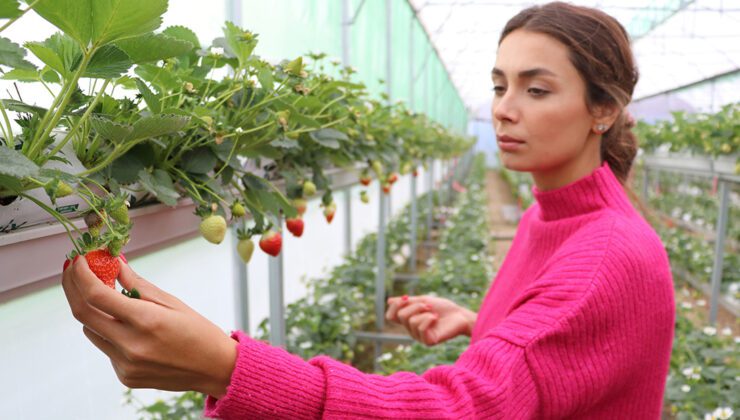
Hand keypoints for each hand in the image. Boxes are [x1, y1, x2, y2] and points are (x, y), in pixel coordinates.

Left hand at [61, 256, 237, 397]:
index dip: (81, 274)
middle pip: (82, 313)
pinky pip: (105, 347)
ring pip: (90, 330)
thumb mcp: (172, 302)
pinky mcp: (125, 376)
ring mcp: (126, 364)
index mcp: (146, 321)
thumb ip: (138, 285)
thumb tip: (115, 264)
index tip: (79, 259)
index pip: (97, 295)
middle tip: (74, 270)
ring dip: (92, 309)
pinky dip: (108, 331)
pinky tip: (127, 326)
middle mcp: (131, 345)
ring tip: (105, 295)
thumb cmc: (199, 331)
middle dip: (73, 287)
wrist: (215, 368)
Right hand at [385, 295, 476, 345]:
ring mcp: (419, 337)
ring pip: (411, 321)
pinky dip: (428, 319)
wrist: (461, 315)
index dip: (395, 306)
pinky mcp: (428, 341)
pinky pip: (421, 328)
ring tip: (434, 313)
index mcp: (408, 321)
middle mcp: (411, 330)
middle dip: (415, 306)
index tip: (407, 298)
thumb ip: (407, 303)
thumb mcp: (423, 301)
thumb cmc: (444, 308)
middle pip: (401, 316)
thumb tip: (389, 301)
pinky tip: (436, 318)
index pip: (391, 317)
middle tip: (429, 305)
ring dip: (424, 311)